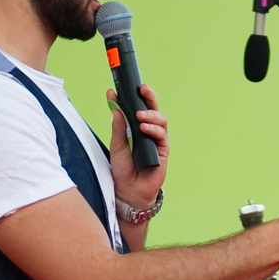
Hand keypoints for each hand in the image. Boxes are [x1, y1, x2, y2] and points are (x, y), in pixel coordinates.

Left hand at [107, 81, 167, 209]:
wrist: (128, 191)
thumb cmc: (123, 169)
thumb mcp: (116, 145)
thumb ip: (118, 126)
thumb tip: (115, 107)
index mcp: (137, 128)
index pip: (136, 108)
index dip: (131, 97)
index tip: (118, 88)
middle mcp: (149, 132)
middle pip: (153, 109)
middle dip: (149, 97)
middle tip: (142, 89)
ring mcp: (157, 141)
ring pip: (160, 121)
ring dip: (151, 115)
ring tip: (139, 115)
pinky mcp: (163, 151)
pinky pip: (162, 136)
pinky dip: (154, 130)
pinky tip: (144, 128)